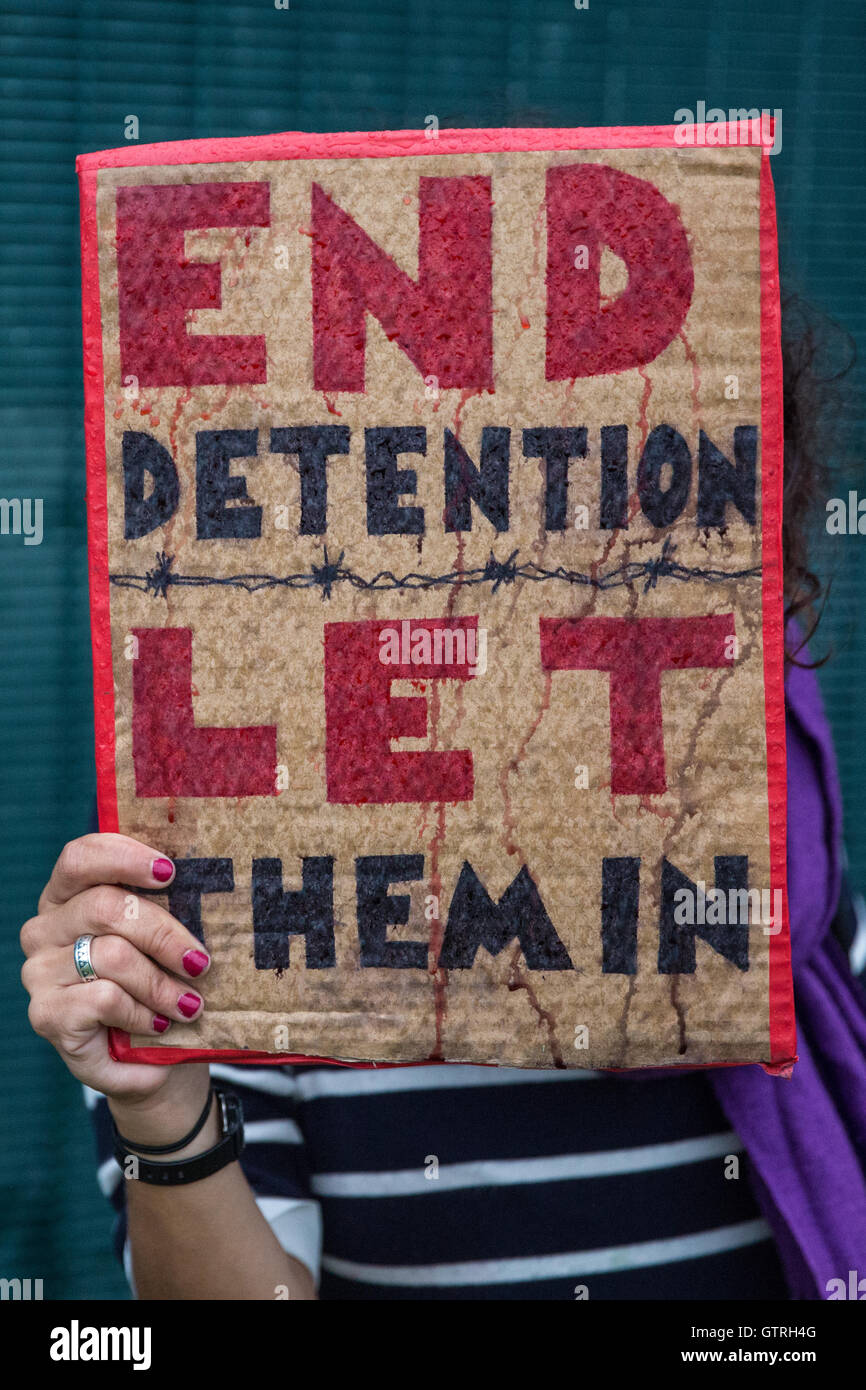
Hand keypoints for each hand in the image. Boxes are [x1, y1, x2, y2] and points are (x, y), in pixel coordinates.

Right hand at [21, 833, 211, 1109]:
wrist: (146, 1058)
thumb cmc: (156, 983)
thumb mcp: (162, 941)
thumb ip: (168, 907)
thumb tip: (205, 880)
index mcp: (68, 896)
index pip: (81, 857)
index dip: (124, 857)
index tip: (170, 871)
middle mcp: (44, 928)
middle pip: (105, 906)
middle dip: (164, 933)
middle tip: (200, 963)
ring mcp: (40, 971)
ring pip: (111, 955)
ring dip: (161, 984)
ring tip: (190, 1005)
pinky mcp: (46, 1014)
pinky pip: (104, 998)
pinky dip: (142, 1013)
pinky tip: (158, 1025)